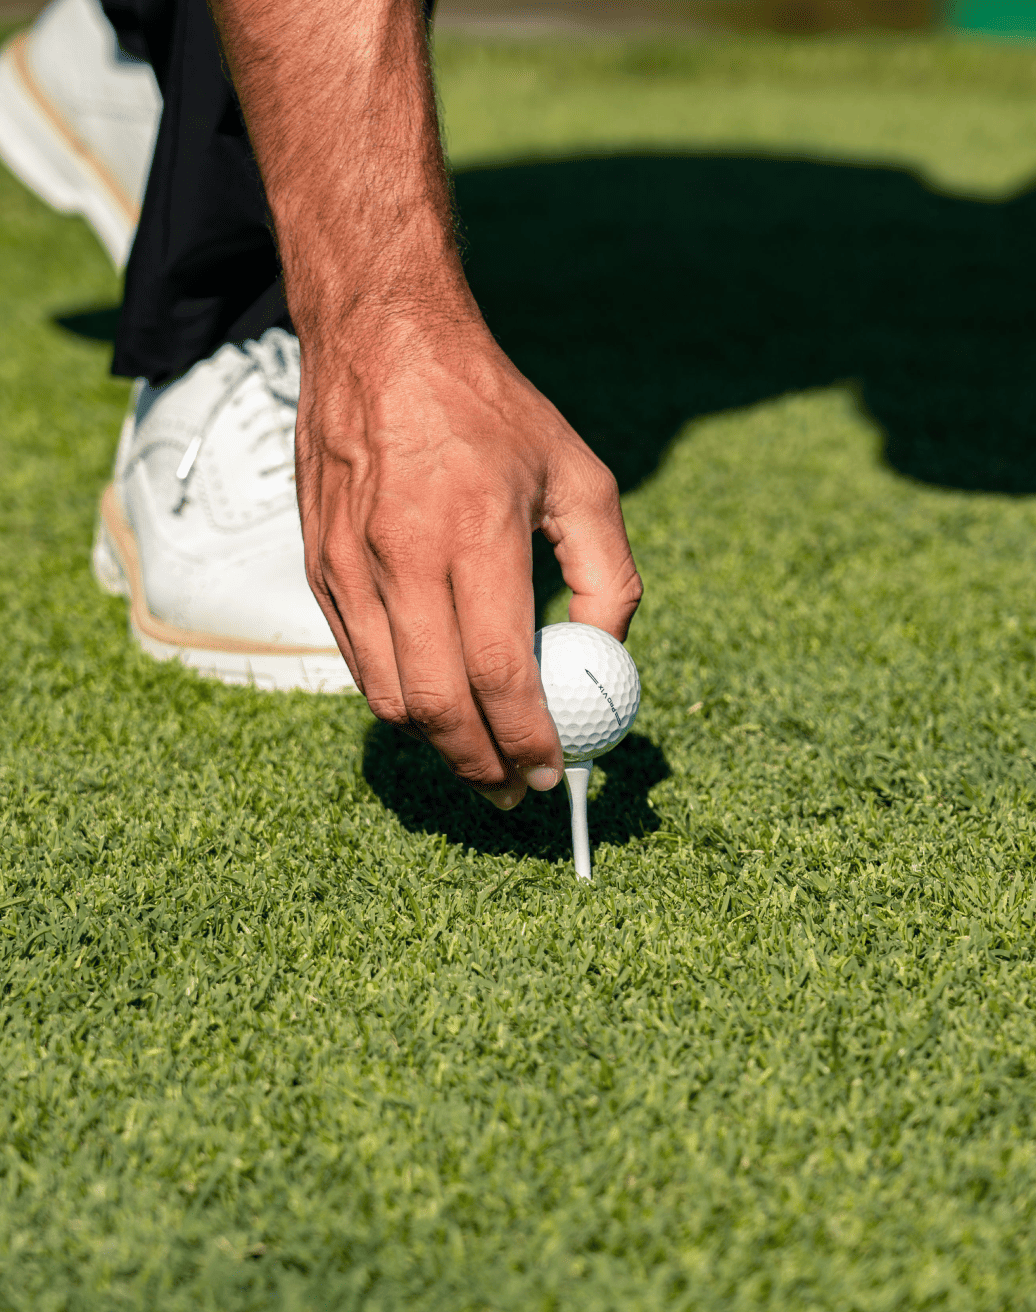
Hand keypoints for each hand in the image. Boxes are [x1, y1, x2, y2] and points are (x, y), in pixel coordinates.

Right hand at [296, 313, 641, 807]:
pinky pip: (357, 663)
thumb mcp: (583, 477)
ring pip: (389, 699)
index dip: (527, 742)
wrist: (381, 344)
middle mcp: (404, 556)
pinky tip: (435, 696)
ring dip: (437, 743)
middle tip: (511, 789)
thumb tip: (604, 658)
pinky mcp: (319, 568)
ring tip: (478, 753)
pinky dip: (398, 699)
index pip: (500, 675)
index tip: (549, 775)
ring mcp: (350, 566)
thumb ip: (609, 575)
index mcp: (477, 533)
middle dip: (480, 766)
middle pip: (438, 707)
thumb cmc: (493, 413)